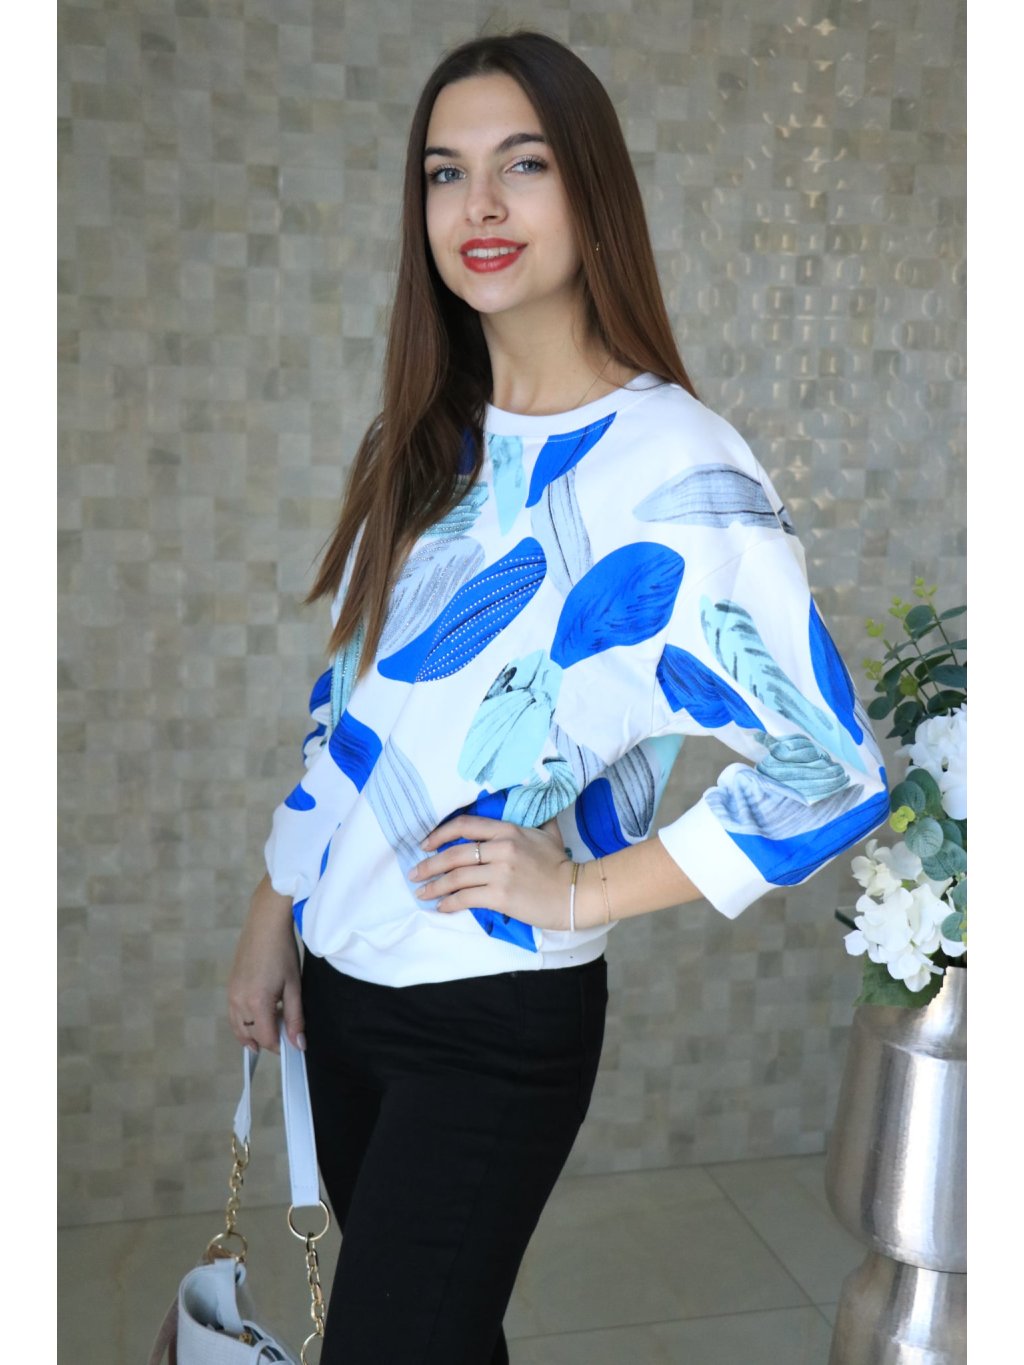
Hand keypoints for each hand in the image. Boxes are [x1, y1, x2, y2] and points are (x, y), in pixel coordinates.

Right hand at [227, 875, 304, 1053]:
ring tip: (270, 1033)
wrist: (264, 924)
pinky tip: (258, 1018)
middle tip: (285, 1036)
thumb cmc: (282, 952)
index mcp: (257, 1002)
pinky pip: (234, 1015)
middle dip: (267, 1040)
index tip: (292, 1046)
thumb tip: (298, 1044)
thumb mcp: (294, 986)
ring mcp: (231, 994)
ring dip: (253, 1035)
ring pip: (238, 1028)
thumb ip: (295, 1017)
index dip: (279, 1046)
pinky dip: (243, 1023)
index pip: (266, 1038)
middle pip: (251, 1035)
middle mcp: (239, 1001)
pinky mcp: (230, 987)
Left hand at [410, 815, 575, 929]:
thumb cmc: (560, 864)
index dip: (440, 834)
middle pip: (454, 854)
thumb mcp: (547, 833)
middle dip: (430, 865)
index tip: (425, 844)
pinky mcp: (501, 896)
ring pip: (456, 877)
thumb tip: (531, 802)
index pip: (465, 826)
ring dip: (434, 886)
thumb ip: (533, 819)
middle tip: (415, 874)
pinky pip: (466, 898)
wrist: (575, 893)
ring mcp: (500, 872)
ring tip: (422, 893)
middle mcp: (501, 848)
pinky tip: (441, 907)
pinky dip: (449, 903)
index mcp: (508, 830)